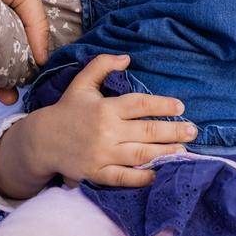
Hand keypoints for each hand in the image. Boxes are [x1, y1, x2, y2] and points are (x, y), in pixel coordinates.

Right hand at [0, 54, 196, 198]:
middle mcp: (106, 131)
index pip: (140, 104)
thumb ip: (102, 65)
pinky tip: (159, 173)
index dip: (163, 105)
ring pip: (141, 154)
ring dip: (165, 153)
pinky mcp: (97, 172)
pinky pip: (125, 177)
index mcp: (105, 108)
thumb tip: (127, 57)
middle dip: (173, 131)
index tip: (181, 106)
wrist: (41, 141)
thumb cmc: (66, 110)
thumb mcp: (81, 83)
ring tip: (183, 151)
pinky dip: (143, 177)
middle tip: (193, 130)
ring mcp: (102, 154)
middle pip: (147, 131)